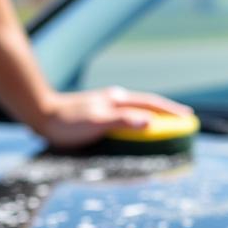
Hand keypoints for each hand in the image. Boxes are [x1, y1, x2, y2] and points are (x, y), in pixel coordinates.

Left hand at [38, 86, 192, 148]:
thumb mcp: (96, 123)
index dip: (170, 112)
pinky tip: (135, 127)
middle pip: (147, 105)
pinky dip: (137, 120)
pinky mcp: (97, 113)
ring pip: (136, 109)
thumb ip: (122, 122)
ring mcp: (105, 105)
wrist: (39, 114)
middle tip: (184, 120)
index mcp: (117, 101)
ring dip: (153, 115)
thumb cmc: (66, 122)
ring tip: (165, 124)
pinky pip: (125, 116)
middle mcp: (113, 100)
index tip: (188, 118)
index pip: (151, 105)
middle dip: (166, 113)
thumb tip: (149, 122)